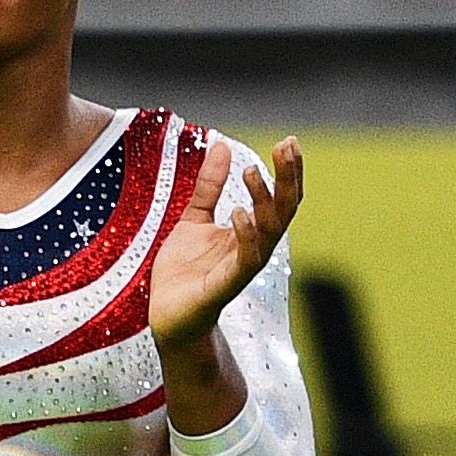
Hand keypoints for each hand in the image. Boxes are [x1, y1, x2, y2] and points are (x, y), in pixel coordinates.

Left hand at [147, 132, 300, 356]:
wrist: (166, 313)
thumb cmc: (184, 271)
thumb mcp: (193, 219)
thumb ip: (209, 186)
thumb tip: (221, 145)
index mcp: (250, 231)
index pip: (279, 197)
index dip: (287, 171)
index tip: (288, 141)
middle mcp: (253, 246)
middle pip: (283, 210)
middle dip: (287, 178)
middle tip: (287, 146)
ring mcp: (242, 266)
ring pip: (268, 231)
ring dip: (264, 200)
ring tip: (253, 172)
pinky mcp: (225, 284)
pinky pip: (245, 259)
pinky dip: (245, 235)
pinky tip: (240, 214)